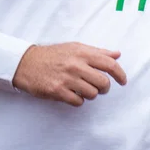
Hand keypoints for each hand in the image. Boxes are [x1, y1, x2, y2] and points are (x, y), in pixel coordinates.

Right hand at [12, 43, 126, 106]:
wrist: (26, 63)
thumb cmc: (54, 55)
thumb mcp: (75, 48)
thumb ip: (97, 52)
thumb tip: (117, 54)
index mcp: (82, 53)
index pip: (109, 64)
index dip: (120, 74)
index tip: (123, 81)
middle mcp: (76, 65)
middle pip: (103, 83)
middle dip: (104, 88)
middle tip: (100, 87)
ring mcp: (67, 79)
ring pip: (92, 94)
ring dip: (91, 94)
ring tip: (83, 89)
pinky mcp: (57, 91)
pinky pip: (78, 101)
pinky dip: (78, 100)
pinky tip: (73, 94)